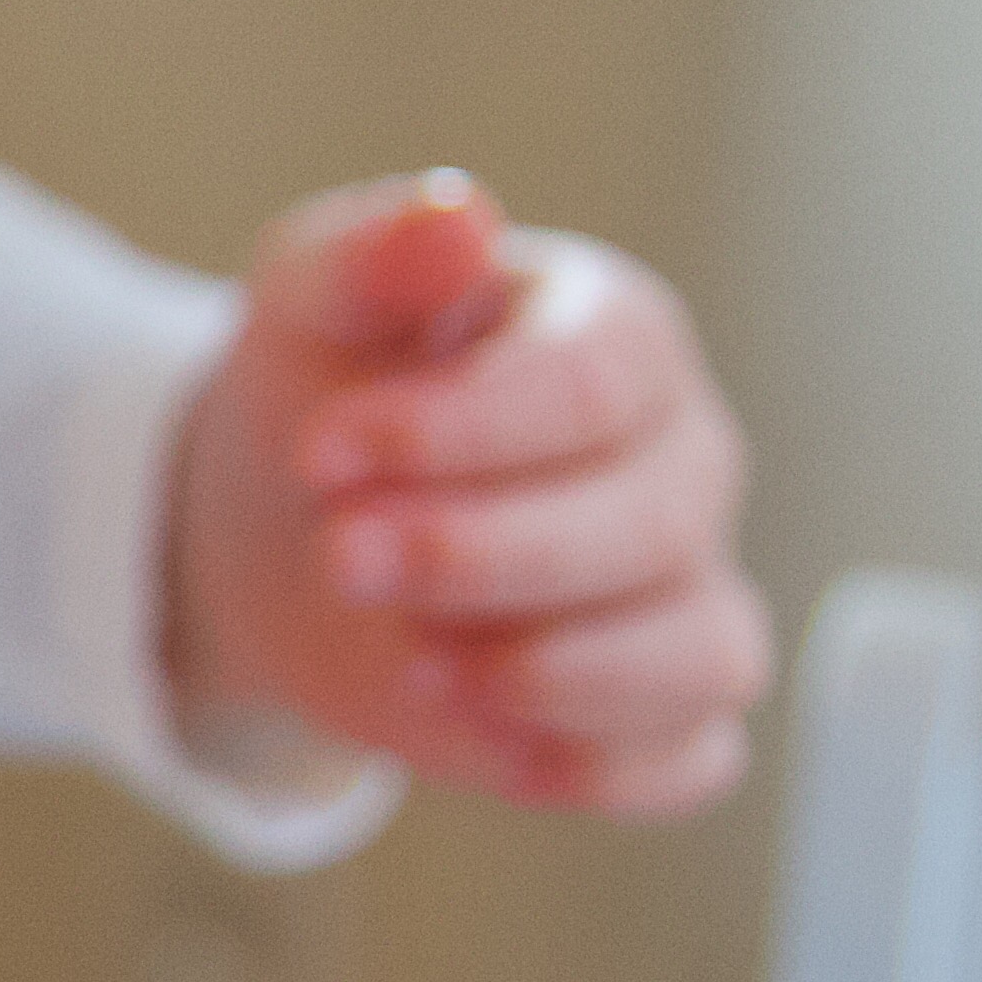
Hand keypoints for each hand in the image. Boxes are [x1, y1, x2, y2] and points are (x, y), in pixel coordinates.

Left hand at [169, 169, 770, 817]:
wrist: (285, 528)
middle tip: (342, 555)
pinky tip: (488, 742)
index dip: (457, 428)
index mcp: (617, 340)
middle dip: (482, 554)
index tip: (321, 451)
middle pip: (647, 522)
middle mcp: (678, 463)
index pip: (592, 383)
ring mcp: (681, 589)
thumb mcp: (310, 304)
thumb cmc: (325, 392)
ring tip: (412, 657)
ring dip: (550, 671)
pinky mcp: (651, 710)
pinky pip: (687, 757)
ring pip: (696, 650)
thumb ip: (372, 254)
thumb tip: (456, 217)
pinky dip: (598, 764)